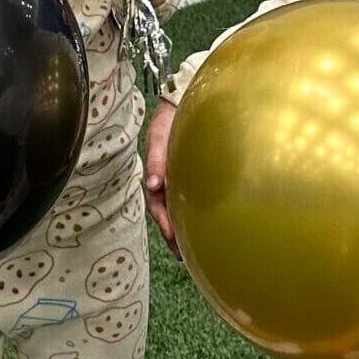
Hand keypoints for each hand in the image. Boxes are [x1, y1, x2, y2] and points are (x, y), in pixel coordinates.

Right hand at [142, 99, 180, 258]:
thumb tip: (153, 184)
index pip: (158, 206)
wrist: (183, 102)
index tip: (174, 239)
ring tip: (194, 248)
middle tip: (185, 256)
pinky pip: (191, 198)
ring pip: (179, 209)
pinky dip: (194, 213)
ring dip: (184, 228)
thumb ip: (155, 160)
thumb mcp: (158, 138)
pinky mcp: (192, 175)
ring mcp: (179, 179)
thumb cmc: (169, 120)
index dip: (165, 224)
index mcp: (156, 176)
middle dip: (174, 236)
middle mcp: (167, 181)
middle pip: (168, 214)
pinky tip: (205, 223)